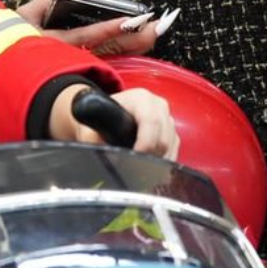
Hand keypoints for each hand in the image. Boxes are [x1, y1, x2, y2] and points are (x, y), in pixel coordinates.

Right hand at [17, 0, 176, 57]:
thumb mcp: (24, 15)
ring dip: (134, 46)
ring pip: (110, 58)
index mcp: (52, 43)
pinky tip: (141, 46)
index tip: (134, 19)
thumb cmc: (7, 39)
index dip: (112, 28)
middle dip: (136, 39)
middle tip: (160, 26)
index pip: (88, 35)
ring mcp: (72, 69)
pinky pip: (104, 64)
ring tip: (155, 33)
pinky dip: (124, 54)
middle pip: (108, 50)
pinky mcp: (76, 73)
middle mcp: (66, 59)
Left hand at [48, 84, 178, 157]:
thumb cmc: (101, 115)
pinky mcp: (172, 132)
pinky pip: (173, 151)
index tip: (133, 159)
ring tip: (139, 169)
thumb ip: (92, 138)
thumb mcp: (93, 124)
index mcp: (141, 98)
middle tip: (134, 169)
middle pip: (164, 138)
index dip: (145, 144)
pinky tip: (149, 168)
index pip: (151, 121)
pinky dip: (163, 163)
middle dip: (150, 157)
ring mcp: (167, 119)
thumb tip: (98, 155)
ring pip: (170, 147)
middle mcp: (158, 106)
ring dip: (157, 162)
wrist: (107, 109)